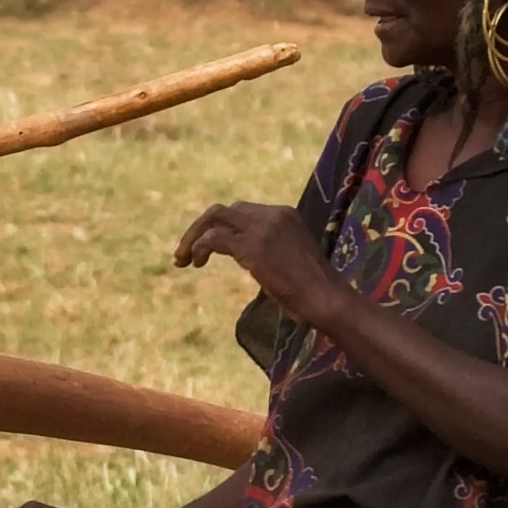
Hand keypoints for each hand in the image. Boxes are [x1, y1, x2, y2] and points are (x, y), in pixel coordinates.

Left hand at [173, 199, 339, 326]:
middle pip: (225, 210)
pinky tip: (194, 263)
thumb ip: (268, 250)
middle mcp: (273, 215)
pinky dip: (198, 248)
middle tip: (183, 253)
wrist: (325, 298)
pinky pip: (213, 238)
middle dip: (200, 228)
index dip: (219, 228)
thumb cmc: (312, 290)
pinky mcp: (252, 247)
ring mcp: (262, 228)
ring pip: (214, 217)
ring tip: (181, 260)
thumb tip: (247, 260)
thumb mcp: (290, 258)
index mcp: (284, 214)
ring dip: (192, 237)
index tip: (206, 249)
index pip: (242, 211)